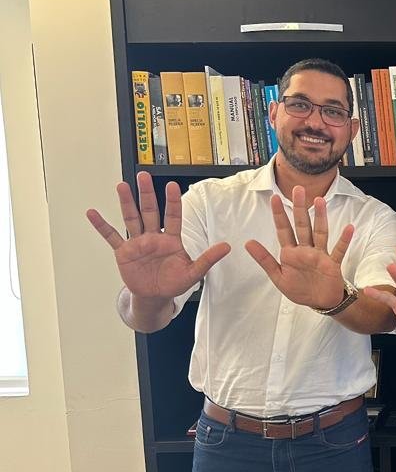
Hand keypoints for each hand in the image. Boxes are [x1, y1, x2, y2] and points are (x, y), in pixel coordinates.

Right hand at [86, 171, 229, 298]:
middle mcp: (154, 237)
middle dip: (147, 194)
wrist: (156, 296)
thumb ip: (208, 259)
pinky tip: (92, 213)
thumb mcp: (194, 272)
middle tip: (143, 175)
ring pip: (131, 218)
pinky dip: (101, 226)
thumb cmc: (174, 283)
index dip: (172, 201)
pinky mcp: (124, 252)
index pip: (173, 216)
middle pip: (150, 211)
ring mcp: (138, 243)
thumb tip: (227, 247)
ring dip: (126, 202)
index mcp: (172, 240)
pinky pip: (112, 236)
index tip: (171, 185)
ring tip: (122, 185)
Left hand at [245, 186, 351, 308]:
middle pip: (302, 225)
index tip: (274, 198)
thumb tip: (247, 243)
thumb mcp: (278, 277)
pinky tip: (349, 228)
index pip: (283, 230)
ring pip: (320, 232)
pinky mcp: (332, 263)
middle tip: (298, 189)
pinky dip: (344, 240)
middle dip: (300, 208)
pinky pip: (338, 250)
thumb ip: (265, 260)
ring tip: (320, 201)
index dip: (278, 214)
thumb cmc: (300, 289)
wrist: (321, 302)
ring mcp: (320, 255)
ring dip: (320, 217)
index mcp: (291, 253)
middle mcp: (306, 249)